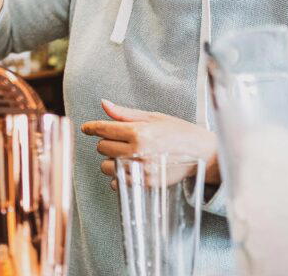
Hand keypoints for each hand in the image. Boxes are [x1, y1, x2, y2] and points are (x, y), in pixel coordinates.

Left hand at [81, 99, 219, 186]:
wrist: (200, 153)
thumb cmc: (177, 131)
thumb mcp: (152, 117)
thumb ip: (125, 113)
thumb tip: (104, 104)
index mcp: (138, 132)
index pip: (103, 129)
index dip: (91, 127)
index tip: (86, 128)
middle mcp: (137, 152)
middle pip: (102, 147)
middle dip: (106, 142)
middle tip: (120, 139)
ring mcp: (140, 170)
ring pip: (106, 166)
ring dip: (110, 160)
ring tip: (126, 154)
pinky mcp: (144, 184)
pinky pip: (116, 182)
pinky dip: (118, 176)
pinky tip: (130, 167)